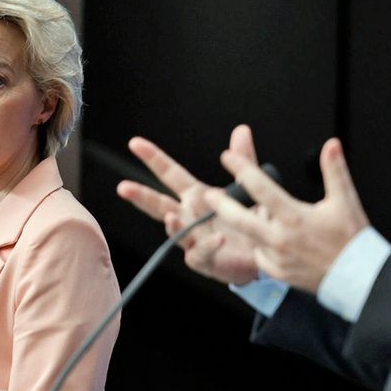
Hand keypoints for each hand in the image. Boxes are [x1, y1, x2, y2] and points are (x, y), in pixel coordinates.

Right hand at [117, 124, 262, 284]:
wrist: (266, 252)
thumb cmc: (250, 218)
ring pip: (176, 232)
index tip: (135, 143)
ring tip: (171, 216)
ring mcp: (195, 239)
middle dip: (141, 196)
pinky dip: (209, 245)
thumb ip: (244, 160)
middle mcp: (190, 217)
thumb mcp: (248, 186)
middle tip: (123, 187)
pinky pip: (203, 253)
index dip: (153, 158)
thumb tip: (242, 129)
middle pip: (160, 205)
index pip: (170, 173)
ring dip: (172, 225)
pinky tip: (219, 237)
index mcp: (196, 195)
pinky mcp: (208, 261)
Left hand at [205, 136, 369, 293]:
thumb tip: (331, 144)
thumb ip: (334, 169)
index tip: (227, 156)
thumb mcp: (345, 200)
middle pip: (240, 219)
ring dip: (240, 224)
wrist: (358, 279)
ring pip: (249, 237)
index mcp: (294, 217)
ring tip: (230, 212)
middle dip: (220, 205)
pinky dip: (258, 243)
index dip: (242, 170)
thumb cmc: (351, 238)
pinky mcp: (278, 272)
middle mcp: (280, 238)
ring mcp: (277, 258)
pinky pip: (259, 255)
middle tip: (207, 193)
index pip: (261, 188)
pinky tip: (263, 235)